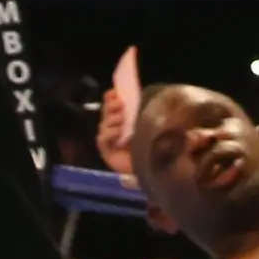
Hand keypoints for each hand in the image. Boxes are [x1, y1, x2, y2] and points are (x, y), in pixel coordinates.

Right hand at [97, 47, 142, 177]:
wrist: (155, 167)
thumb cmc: (153, 143)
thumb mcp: (148, 121)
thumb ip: (141, 107)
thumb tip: (131, 93)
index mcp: (124, 117)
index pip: (112, 102)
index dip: (111, 96)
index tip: (115, 92)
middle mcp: (114, 126)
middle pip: (107, 110)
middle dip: (112, 106)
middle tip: (121, 104)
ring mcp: (109, 139)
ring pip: (105, 123)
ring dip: (113, 118)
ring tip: (122, 118)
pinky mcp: (106, 151)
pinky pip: (103, 137)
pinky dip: (110, 132)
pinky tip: (119, 131)